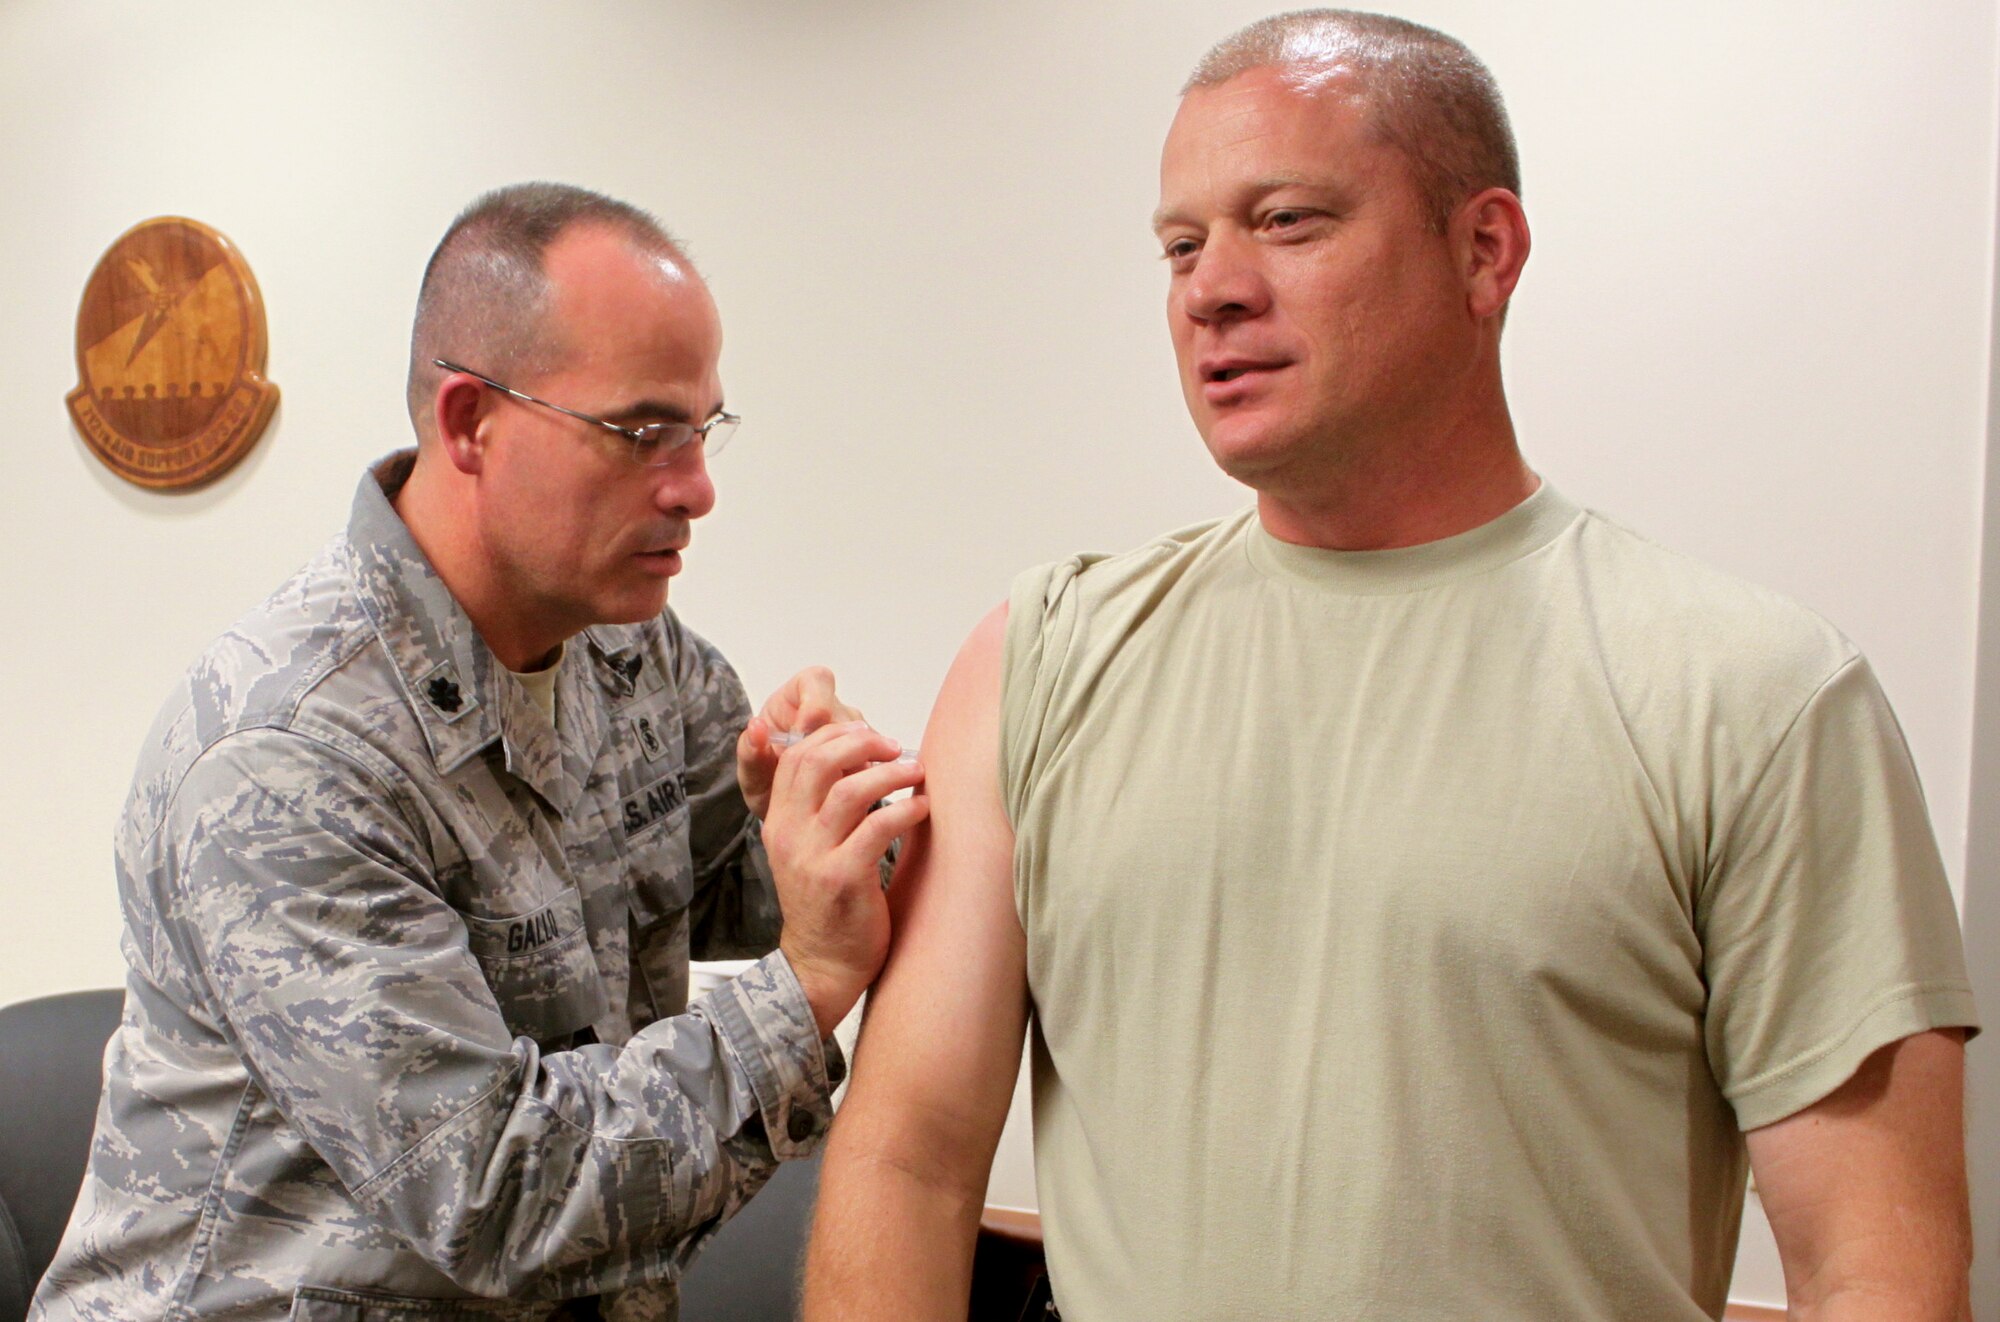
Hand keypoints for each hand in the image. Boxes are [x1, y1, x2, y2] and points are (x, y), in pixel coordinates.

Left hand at [737, 667, 863, 819]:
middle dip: (835, 745)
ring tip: (831, 791)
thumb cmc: (768, 778)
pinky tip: (849, 797)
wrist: (786, 806)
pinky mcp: (872, 753)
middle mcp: (833, 707)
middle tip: (820, 775)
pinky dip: (864, 777)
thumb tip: (756, 727)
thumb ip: (751, 753)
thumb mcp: (752, 774)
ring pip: (866, 738)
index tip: (802, 734)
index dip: (814, 706)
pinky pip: (877, 759)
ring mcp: (855, 730)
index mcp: (799, 696)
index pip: (817, 681)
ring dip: (852, 765)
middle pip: (845, 715)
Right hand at [761, 722, 928, 1036]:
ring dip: (891, 774)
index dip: (833, 735)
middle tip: (895, 747)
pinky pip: (877, 828)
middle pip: (818, 762)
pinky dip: (905, 811)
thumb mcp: (808, 850)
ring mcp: (813, 857)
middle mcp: (789, 835)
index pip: (795, 756)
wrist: (821, 965)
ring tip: (917, 772)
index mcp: (778, 823)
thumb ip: (820, 809)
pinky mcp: (842, 879)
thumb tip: (860, 761)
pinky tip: (922, 809)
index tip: (868, 734)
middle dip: (862, 744)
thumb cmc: (826, 903)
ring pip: (850, 790)